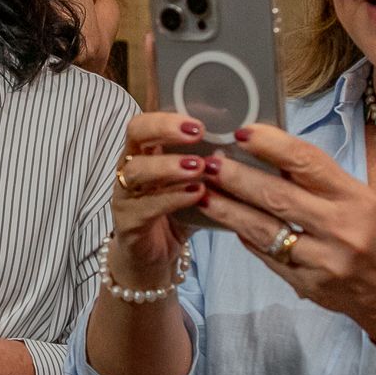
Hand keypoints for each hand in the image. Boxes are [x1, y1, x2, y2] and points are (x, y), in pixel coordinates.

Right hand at [107, 111, 209, 286]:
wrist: (153, 258)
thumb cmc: (175, 213)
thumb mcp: (197, 184)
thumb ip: (214, 166)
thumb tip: (250, 145)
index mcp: (146, 151)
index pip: (148, 120)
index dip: (169, 116)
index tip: (201, 120)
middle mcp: (130, 167)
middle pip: (135, 133)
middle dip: (165, 128)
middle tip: (197, 132)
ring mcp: (125, 194)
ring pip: (137, 171)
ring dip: (169, 166)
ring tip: (199, 167)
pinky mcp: (127, 222)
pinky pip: (146, 206)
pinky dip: (172, 198)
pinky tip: (196, 195)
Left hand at [198, 124, 375, 341]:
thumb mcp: (363, 200)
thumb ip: (321, 182)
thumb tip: (270, 155)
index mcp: (357, 199)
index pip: (308, 163)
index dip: (271, 145)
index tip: (241, 131)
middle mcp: (340, 229)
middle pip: (278, 196)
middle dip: (237, 178)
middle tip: (208, 162)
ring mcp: (322, 261)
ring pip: (263, 229)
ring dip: (228, 209)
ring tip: (202, 191)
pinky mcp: (306, 285)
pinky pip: (266, 256)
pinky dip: (245, 236)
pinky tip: (226, 220)